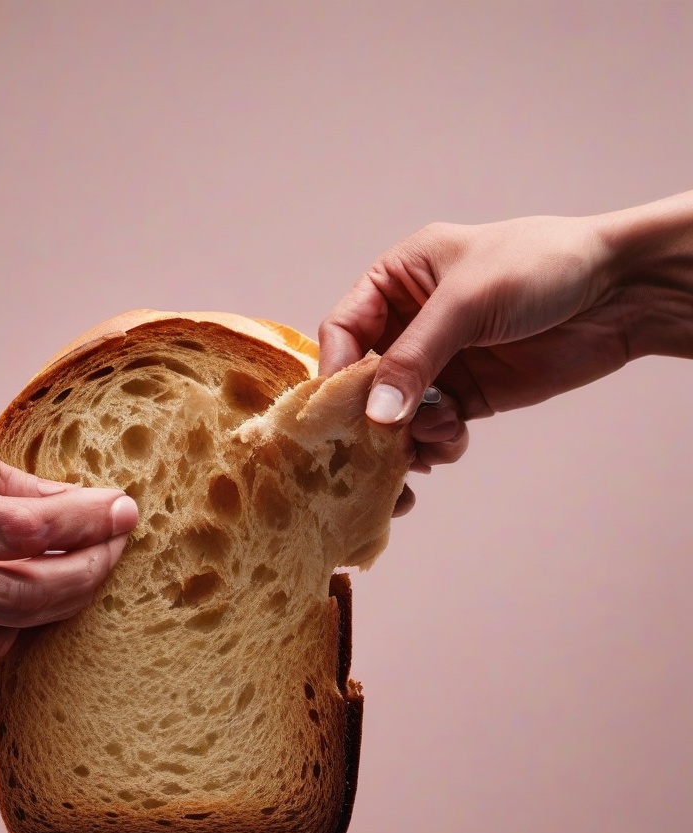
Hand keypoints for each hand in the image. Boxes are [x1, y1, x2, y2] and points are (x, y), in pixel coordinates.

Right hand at [0, 417, 138, 663]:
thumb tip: (69, 501)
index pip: (21, 526)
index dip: (85, 521)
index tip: (125, 510)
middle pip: (27, 591)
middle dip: (90, 570)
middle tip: (116, 545)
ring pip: (8, 628)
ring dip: (62, 601)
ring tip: (86, 568)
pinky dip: (16, 623)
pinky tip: (32, 596)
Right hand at [319, 193, 692, 426]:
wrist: (620, 293)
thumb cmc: (542, 265)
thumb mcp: (466, 302)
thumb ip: (414, 358)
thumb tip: (375, 414)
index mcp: (398, 280)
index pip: (344, 329)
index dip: (335, 368)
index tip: (336, 408)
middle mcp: (410, 323)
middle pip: (363, 380)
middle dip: (369, 414)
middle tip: (374, 443)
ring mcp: (438, 363)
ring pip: (395, 413)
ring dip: (406, 434)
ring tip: (433, 434)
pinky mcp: (467, 396)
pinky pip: (432, 430)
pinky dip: (436, 442)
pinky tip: (453, 439)